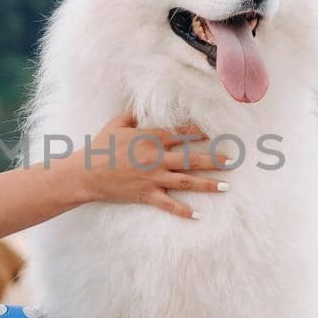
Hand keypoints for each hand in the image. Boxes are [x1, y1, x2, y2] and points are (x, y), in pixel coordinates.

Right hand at [59, 110, 230, 219]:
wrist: (86, 173)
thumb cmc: (100, 147)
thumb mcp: (116, 125)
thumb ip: (131, 114)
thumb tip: (139, 103)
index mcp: (150, 139)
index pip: (179, 133)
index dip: (197, 132)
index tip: (212, 131)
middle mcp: (156, 158)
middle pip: (190, 158)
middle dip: (212, 160)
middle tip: (231, 161)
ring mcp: (153, 178)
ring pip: (186, 181)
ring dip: (207, 184)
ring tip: (225, 186)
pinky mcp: (146, 194)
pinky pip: (168, 204)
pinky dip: (183, 211)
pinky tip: (197, 215)